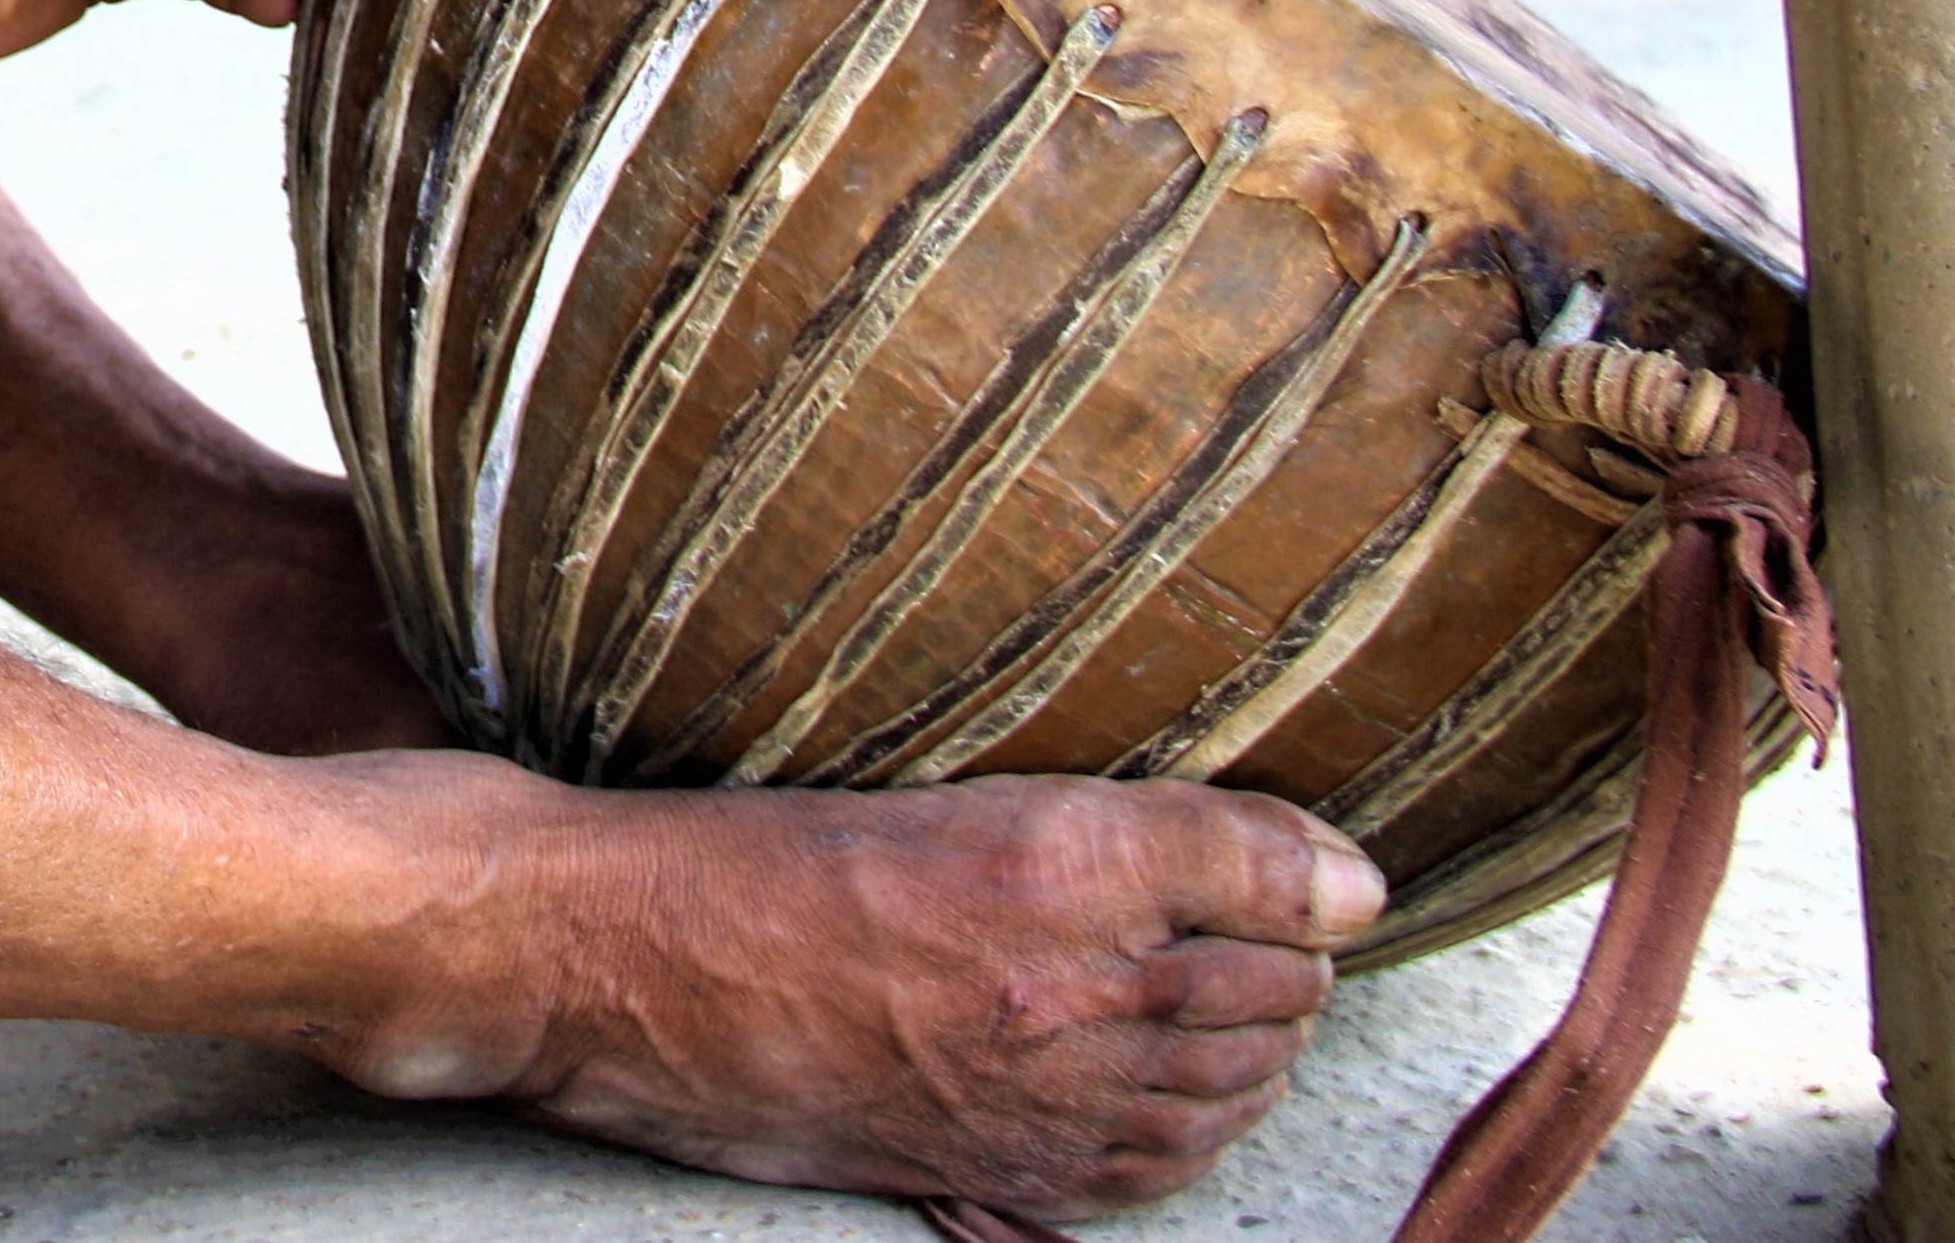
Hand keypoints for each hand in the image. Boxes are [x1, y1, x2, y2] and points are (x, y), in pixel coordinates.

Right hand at [330, 771, 1380, 1218]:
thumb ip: (1152, 832)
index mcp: (1058, 857)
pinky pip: (1156, 1168)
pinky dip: (1192, 1131)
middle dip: (1291, 956)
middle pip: (1279, 989)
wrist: (619, 961)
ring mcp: (1037, 1091)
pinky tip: (1170, 1091)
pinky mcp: (994, 1162)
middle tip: (1265, 920)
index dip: (1313, 868)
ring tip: (1227, 1000)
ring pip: (1236, 1084)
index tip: (1310, 863)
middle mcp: (1068, 984)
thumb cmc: (755, 851)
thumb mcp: (944, 786)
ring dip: (1252, 1044)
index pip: (1286, 877)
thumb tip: (1335, 880)